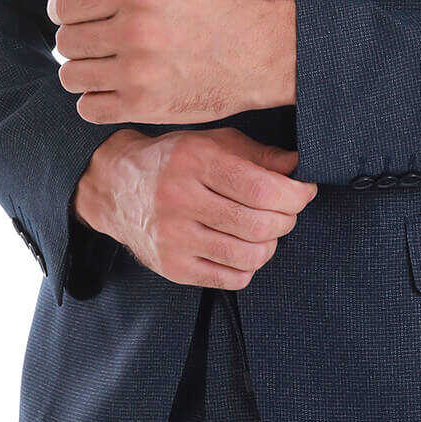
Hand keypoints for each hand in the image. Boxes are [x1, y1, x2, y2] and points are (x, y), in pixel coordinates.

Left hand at [48, 0, 295, 125]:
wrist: (265, 51)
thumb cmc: (219, 6)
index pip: (64, 3)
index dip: (66, 8)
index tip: (79, 14)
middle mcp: (133, 30)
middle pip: (66, 40)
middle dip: (78, 39)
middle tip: (103, 40)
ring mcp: (138, 72)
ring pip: (71, 76)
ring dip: (84, 70)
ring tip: (110, 64)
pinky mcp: (145, 107)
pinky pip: (88, 108)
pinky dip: (95, 100)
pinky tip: (117, 88)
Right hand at [73, 126, 317, 288]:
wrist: (116, 187)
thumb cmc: (174, 160)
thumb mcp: (213, 142)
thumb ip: (259, 155)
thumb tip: (298, 168)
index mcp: (195, 161)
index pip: (261, 187)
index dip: (294, 194)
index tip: (304, 191)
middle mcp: (179, 199)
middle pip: (258, 224)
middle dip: (286, 219)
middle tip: (287, 211)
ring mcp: (173, 238)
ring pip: (248, 256)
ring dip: (270, 244)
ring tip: (265, 230)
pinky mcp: (171, 267)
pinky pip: (230, 279)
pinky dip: (249, 266)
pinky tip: (243, 247)